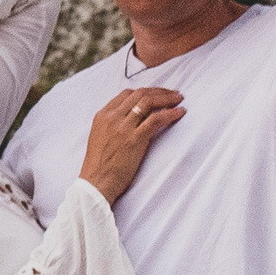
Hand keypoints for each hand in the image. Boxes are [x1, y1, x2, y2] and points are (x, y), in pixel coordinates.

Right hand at [79, 87, 184, 201]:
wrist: (96, 183)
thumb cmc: (99, 166)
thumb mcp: (101, 137)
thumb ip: (114, 125)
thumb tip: (135, 118)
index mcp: (102, 115)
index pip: (127, 94)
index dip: (146, 91)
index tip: (158, 94)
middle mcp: (112, 117)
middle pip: (139, 94)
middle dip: (160, 91)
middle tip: (173, 94)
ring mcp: (123, 127)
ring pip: (148, 102)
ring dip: (167, 99)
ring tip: (179, 100)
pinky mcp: (134, 139)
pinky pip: (156, 119)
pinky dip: (170, 114)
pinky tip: (179, 113)